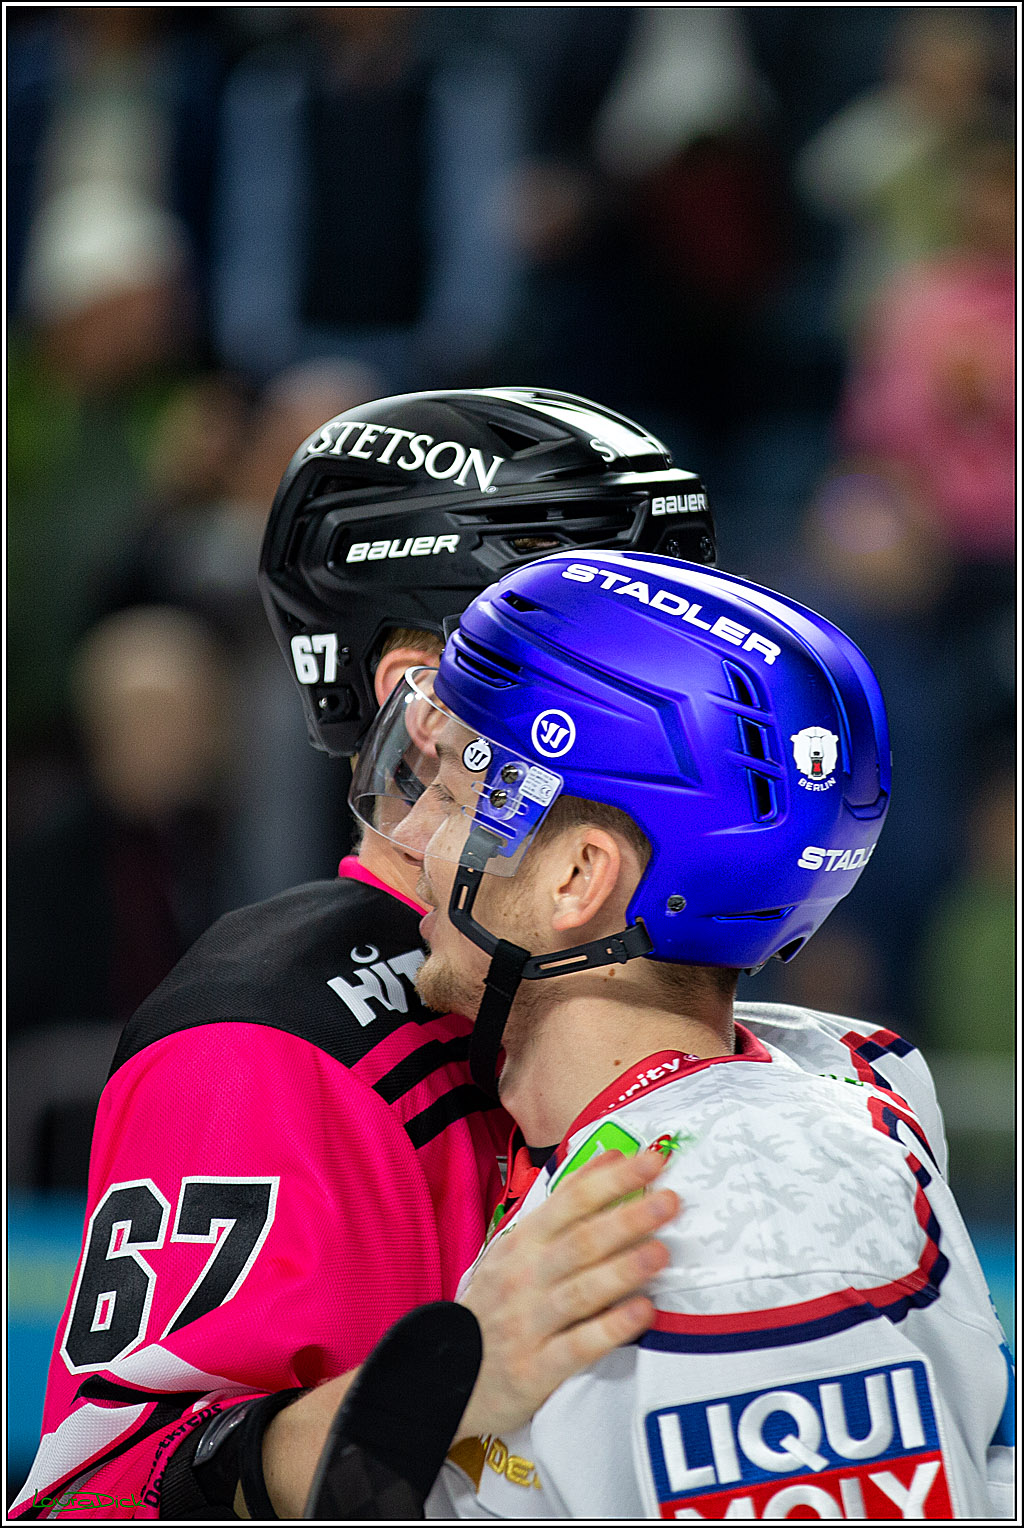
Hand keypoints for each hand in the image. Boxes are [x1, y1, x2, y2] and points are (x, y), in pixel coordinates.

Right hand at [455, 1148, 678, 1440]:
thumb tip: (612, 1155)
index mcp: (523, 1242)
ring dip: (623, 1269)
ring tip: (661, 1252)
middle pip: (581, 1241)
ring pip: (581, 1291)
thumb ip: (565, 1203)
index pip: (571, 1201)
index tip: (652, 1160)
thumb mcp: (518, 1247)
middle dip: (627, 1218)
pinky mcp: (536, 1369)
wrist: (448, 1375)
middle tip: (670, 1201)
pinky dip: (610, 1328)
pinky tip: (641, 1313)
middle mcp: (525, 1277)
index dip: (612, 1178)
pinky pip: (578, 1346)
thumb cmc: (497, 1304)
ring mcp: (529, 1323)